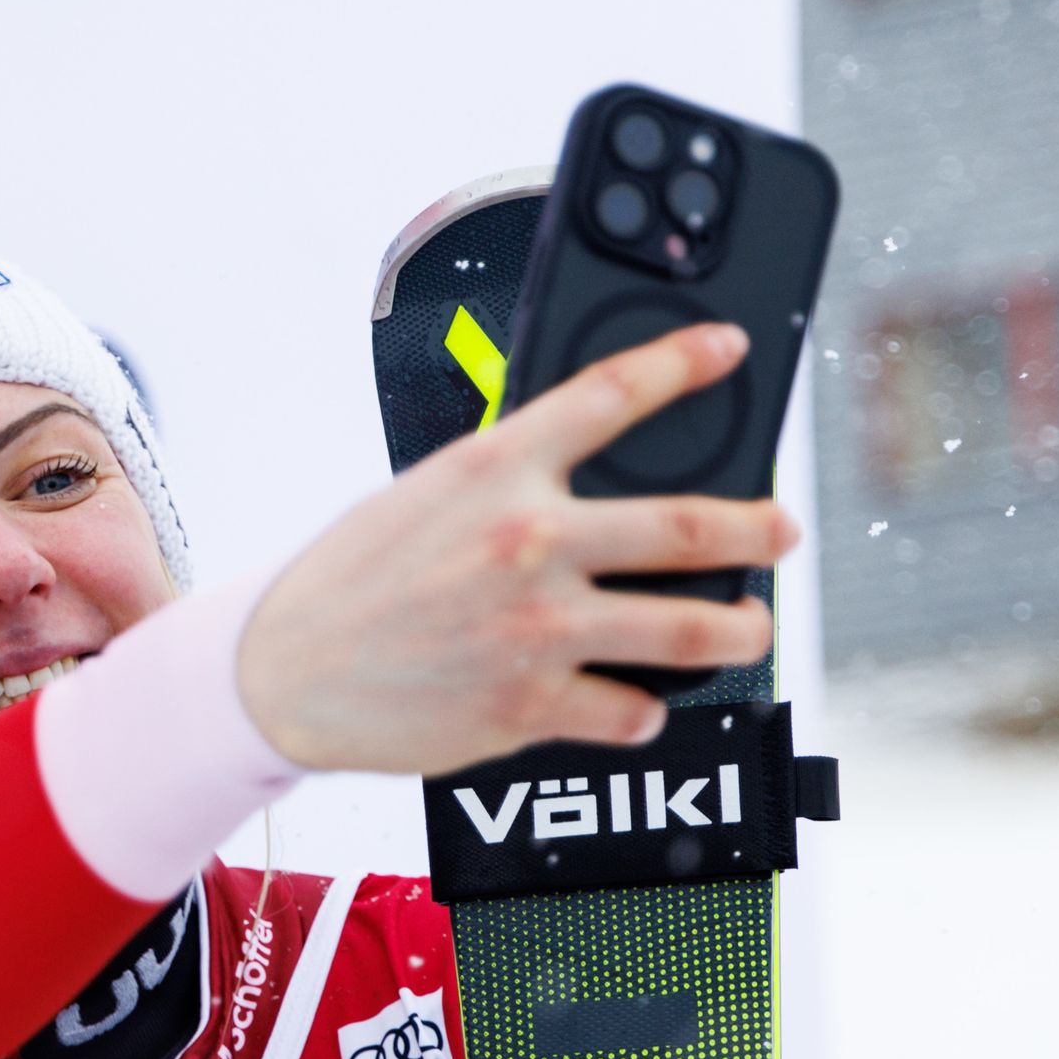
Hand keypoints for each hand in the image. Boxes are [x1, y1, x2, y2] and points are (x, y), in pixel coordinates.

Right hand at [236, 322, 796, 771]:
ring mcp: (539, 627)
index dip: (686, 362)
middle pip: (692, 525)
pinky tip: (631, 697)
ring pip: (691, 629)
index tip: (726, 349)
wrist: (280, 673)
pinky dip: (642, 705)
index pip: (613, 394)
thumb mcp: (422, 498)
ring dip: (740, 628)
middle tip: (778, 529)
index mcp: (496, 471)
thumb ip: (508, 487)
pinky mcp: (533, 704)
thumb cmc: (345, 583)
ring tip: (748, 626)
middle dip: (759, 527)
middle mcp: (529, 542)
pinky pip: (633, 708)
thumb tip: (585, 488)